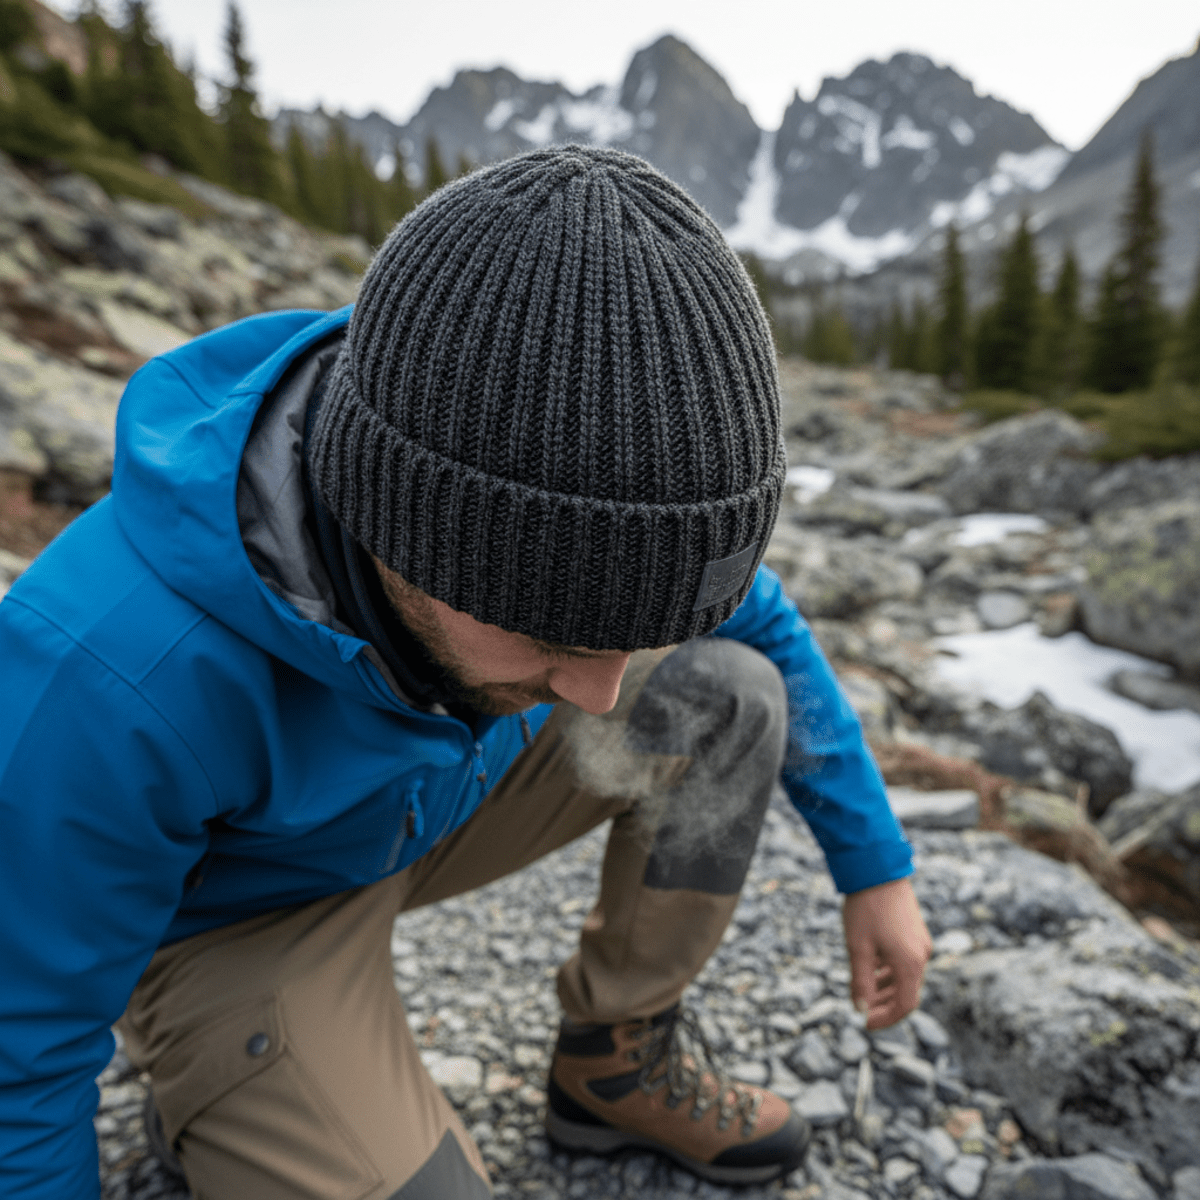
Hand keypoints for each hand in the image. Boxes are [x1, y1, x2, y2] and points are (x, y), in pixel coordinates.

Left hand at [841, 877, 931, 1029]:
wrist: (878, 869)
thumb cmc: (866, 908)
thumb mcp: (858, 948)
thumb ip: (861, 981)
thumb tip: (861, 1010)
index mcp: (909, 963)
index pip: (905, 1005)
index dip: (887, 1019)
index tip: (866, 1024)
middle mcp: (920, 954)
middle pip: (906, 992)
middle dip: (884, 1004)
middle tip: (862, 1010)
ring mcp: (919, 942)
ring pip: (904, 976)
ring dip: (885, 988)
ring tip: (863, 992)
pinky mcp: (914, 931)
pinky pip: (904, 960)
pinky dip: (889, 970)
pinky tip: (871, 969)